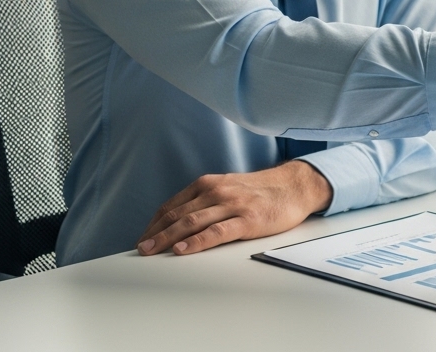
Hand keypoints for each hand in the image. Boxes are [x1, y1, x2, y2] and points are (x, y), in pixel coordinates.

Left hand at [136, 160, 332, 255]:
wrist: (294, 186)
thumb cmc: (262, 191)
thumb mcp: (229, 188)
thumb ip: (206, 201)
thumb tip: (181, 222)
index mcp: (210, 185)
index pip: (172, 205)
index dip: (154, 223)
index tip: (143, 237)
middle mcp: (217, 192)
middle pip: (178, 215)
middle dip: (155, 233)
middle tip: (140, 248)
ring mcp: (232, 205)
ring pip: (192, 222)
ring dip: (168, 237)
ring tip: (152, 251)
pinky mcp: (247, 219)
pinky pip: (217, 231)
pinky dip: (197, 241)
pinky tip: (183, 249)